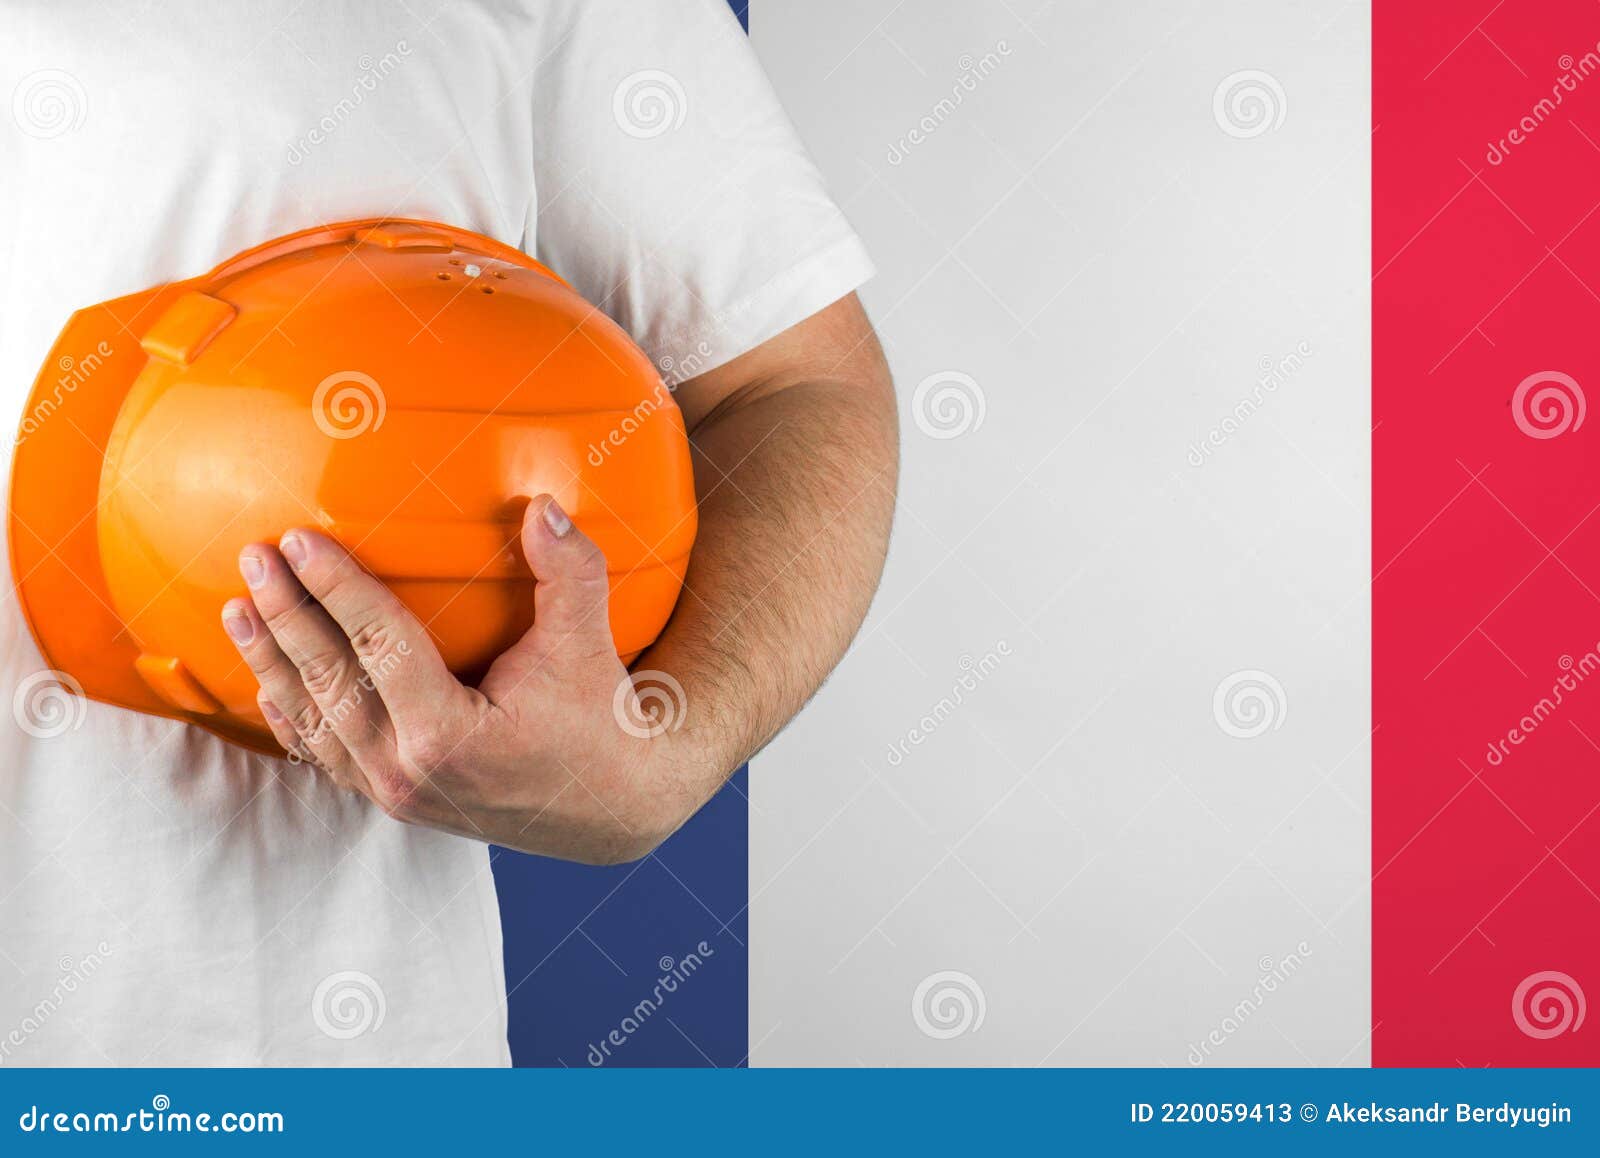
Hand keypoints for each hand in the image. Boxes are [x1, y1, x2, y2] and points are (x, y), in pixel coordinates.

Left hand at [221, 496, 691, 863]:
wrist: (611, 808)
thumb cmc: (600, 722)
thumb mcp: (589, 643)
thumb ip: (568, 572)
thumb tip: (541, 506)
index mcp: (447, 734)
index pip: (376, 646)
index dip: (335, 588)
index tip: (299, 540)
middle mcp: (408, 771)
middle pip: (329, 681)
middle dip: (286, 615)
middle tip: (254, 558)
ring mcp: (396, 792)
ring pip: (315, 721)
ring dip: (272, 663)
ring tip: (239, 608)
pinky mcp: (396, 800)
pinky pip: (327, 755)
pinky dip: (292, 716)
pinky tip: (268, 681)